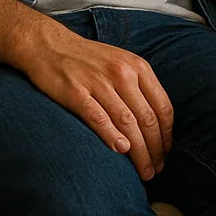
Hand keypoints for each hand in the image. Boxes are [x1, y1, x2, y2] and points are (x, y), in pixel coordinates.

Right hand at [21, 27, 173, 180]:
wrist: (49, 45)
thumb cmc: (89, 59)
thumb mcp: (122, 63)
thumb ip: (140, 88)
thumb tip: (157, 123)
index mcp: (139, 68)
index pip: (162, 107)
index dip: (166, 134)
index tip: (166, 152)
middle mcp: (123, 74)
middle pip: (147, 118)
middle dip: (155, 149)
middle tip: (157, 170)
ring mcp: (99, 82)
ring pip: (127, 122)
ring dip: (138, 151)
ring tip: (144, 170)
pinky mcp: (75, 92)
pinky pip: (98, 118)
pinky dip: (111, 135)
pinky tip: (121, 151)